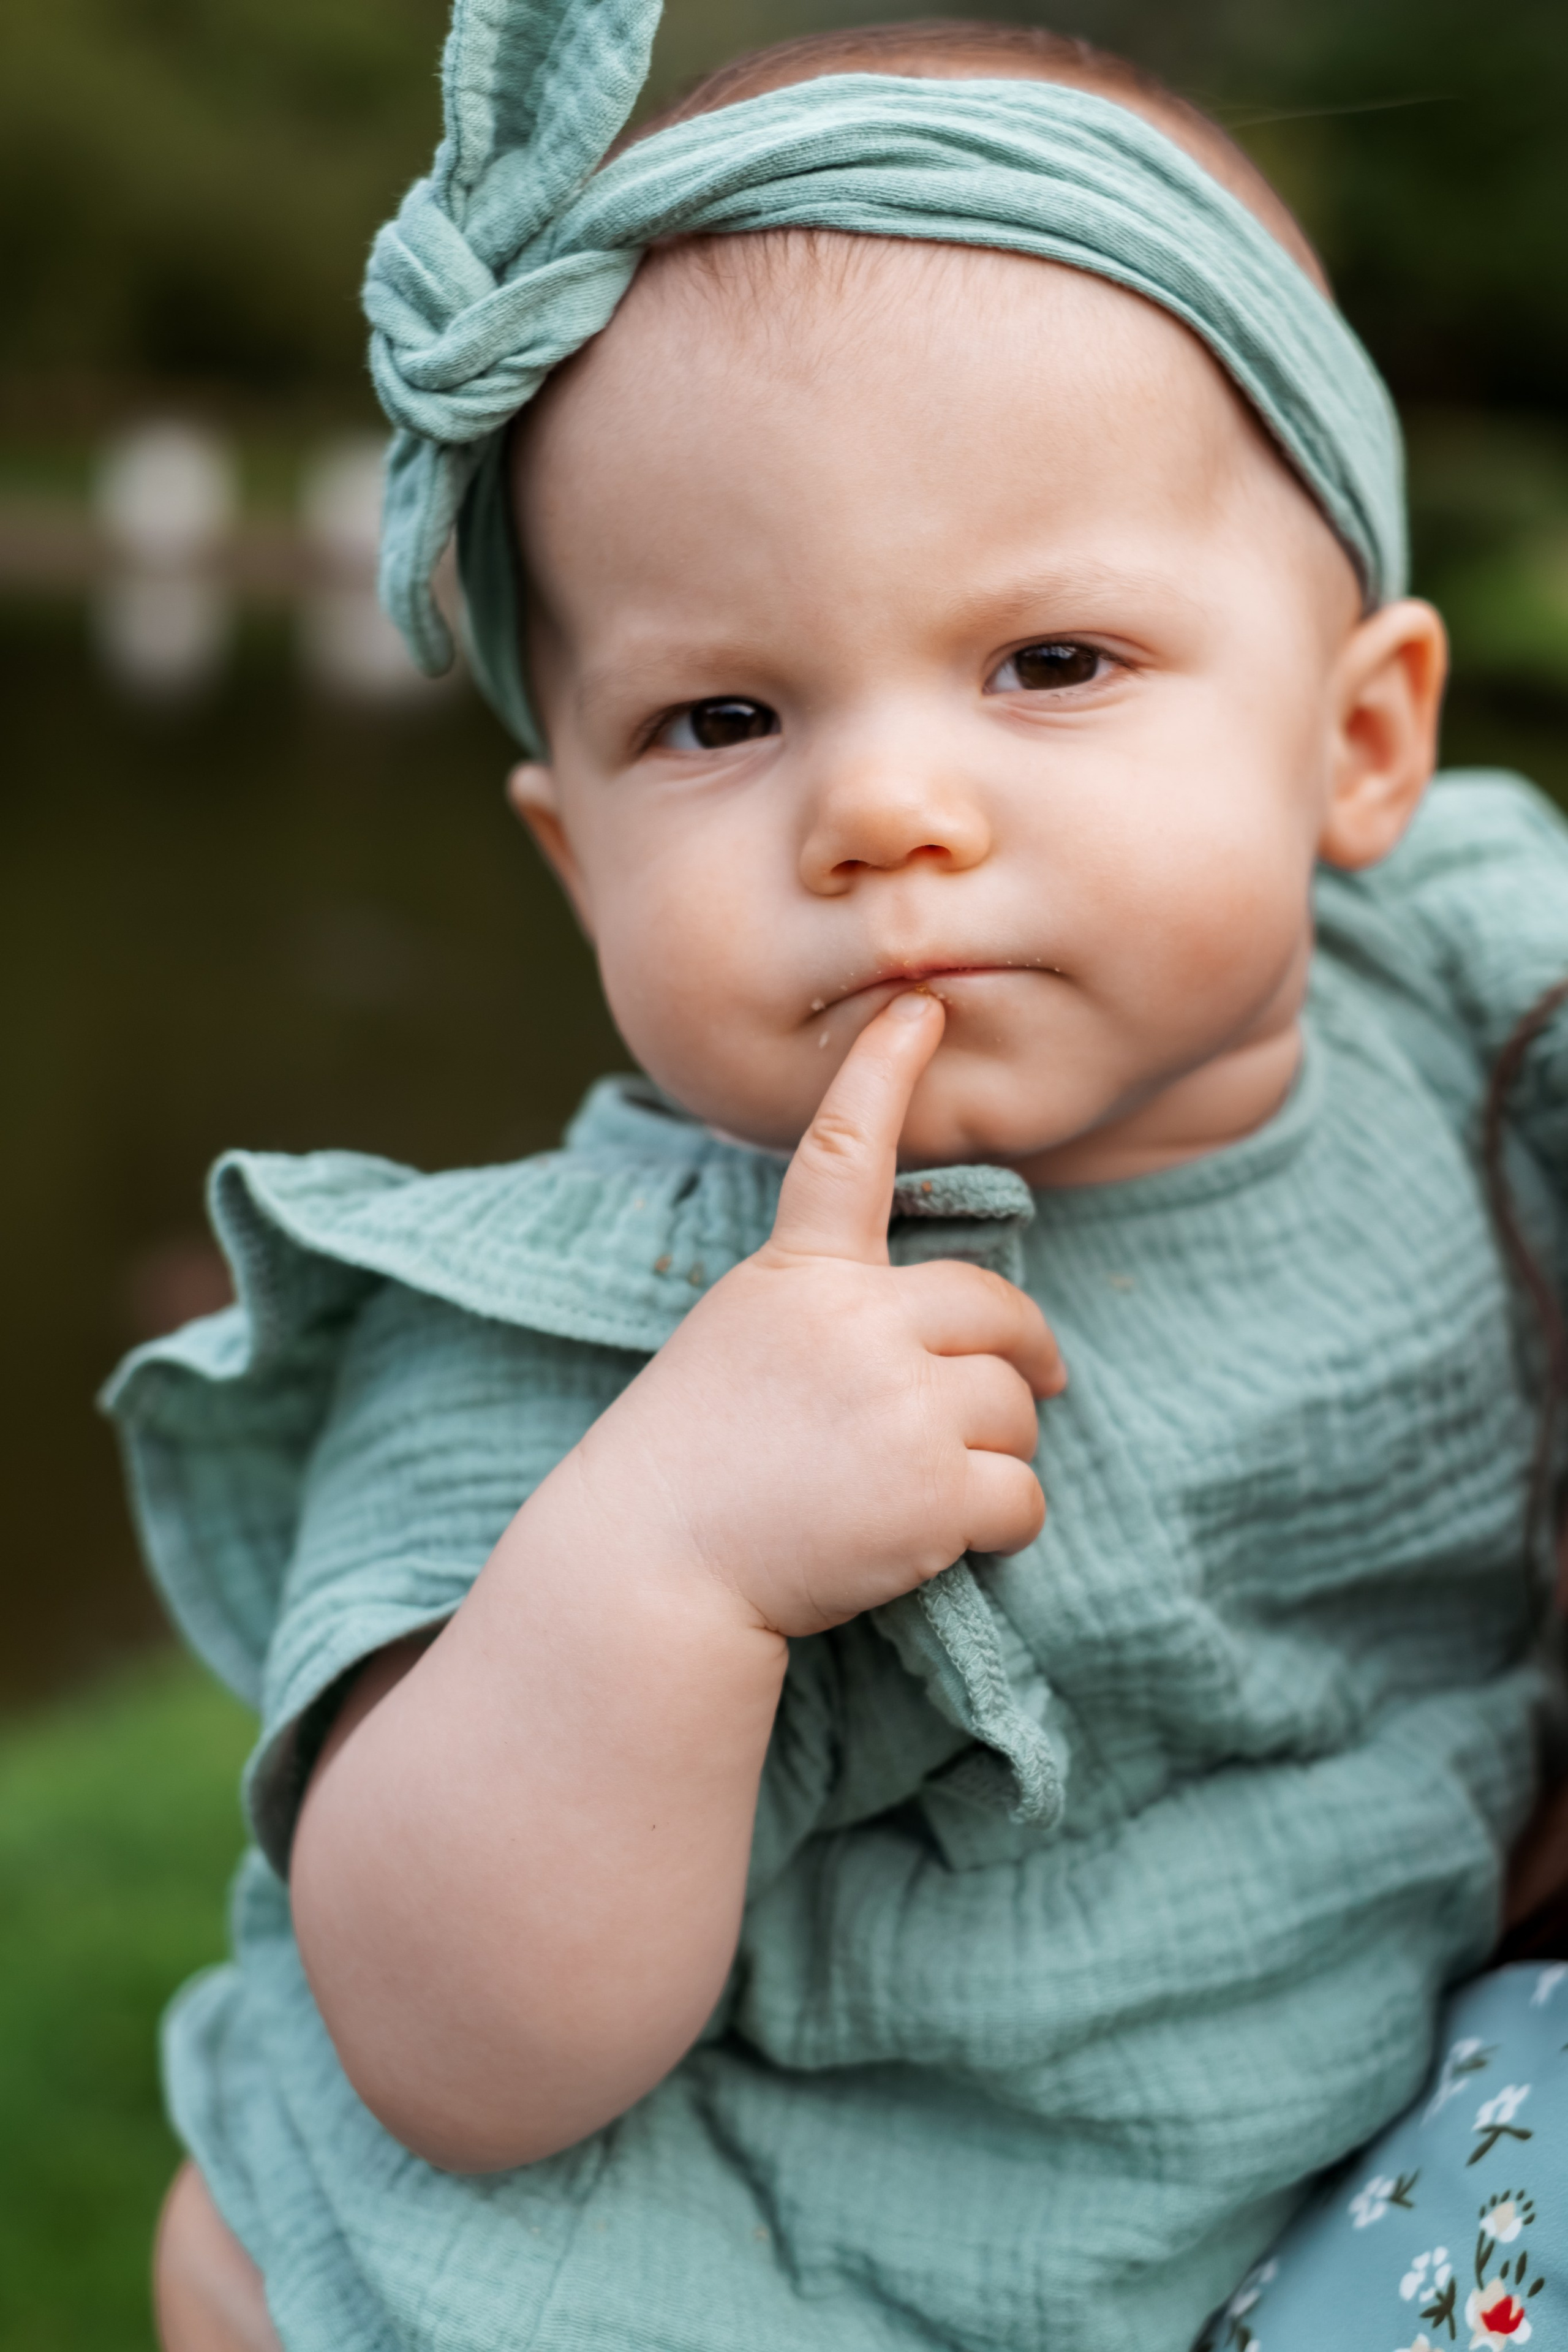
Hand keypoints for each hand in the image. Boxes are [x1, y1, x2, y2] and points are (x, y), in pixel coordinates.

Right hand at [581, 991, 1064, 1637]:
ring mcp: (898, 1403)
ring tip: (917, 1492)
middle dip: (1023, 1358)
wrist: (651, 1567)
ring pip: (1016, 1412)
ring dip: (995, 1455)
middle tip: (1033, 1389)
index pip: (843, 1153)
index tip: (921, 1007)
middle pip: (996, 1312)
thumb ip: (830, 1314)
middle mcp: (854, 1323)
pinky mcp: (931, 1489)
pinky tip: (939, 1543)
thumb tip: (953, 1335)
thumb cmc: (690, 1464)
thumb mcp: (738, 1344)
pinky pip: (1023, 1497)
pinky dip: (1002, 1527)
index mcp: (796, 1277)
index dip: (883, 1073)